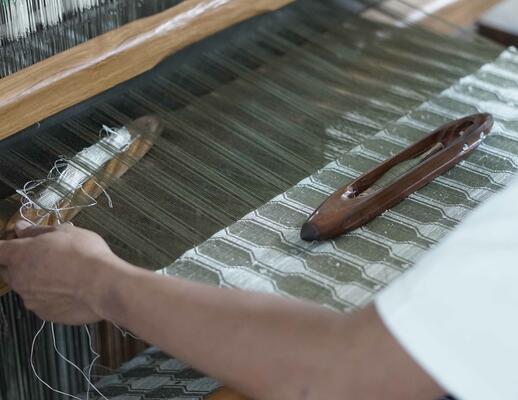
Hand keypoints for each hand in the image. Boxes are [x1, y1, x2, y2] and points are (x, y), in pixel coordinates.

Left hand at [0, 221, 126, 324]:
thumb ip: (37, 230)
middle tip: (44, 256)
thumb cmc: (85, 255)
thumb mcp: (64, 231)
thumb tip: (22, 228)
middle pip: (8, 271)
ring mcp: (31, 299)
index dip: (6, 246)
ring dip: (39, 280)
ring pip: (28, 288)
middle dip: (20, 264)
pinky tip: (71, 288)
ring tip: (65, 273)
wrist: (103, 285)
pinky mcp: (46, 314)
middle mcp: (19, 279)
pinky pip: (43, 302)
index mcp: (20, 255)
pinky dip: (52, 296)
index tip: (17, 242)